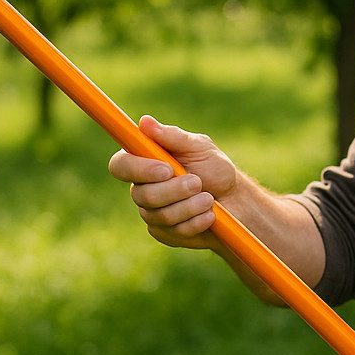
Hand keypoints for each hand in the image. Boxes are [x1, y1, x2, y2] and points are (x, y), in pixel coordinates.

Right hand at [107, 116, 238, 250]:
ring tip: (209, 199)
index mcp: (145, 161)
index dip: (138, 169)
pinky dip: (196, 222)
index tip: (166, 169)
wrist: (234, 201)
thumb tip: (145, 122)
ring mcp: (151, 212)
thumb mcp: (199, 147)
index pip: (120, 165)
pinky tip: (209, 215)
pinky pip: (173, 232)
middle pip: (141, 195)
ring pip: (159, 215)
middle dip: (175, 190)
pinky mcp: (163, 232)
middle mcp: (142, 187)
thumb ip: (173, 137)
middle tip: (198, 182)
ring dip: (190, 206)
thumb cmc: (215, 169)